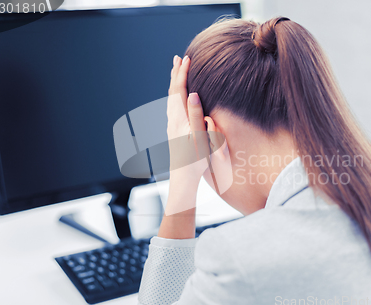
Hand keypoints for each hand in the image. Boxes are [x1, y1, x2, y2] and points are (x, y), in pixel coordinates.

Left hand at [167, 55, 209, 182]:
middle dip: (175, 74)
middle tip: (178, 59)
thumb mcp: (200, 137)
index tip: (186, 59)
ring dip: (174, 84)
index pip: (179, 90)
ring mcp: (171, 127)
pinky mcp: (173, 133)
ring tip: (176, 73)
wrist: (183, 179)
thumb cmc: (195, 161)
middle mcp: (172, 121)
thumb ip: (196, 115)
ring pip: (170, 99)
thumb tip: (192, 94)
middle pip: (171, 92)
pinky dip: (174, 95)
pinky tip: (177, 99)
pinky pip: (172, 107)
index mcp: (179, 120)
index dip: (183, 74)